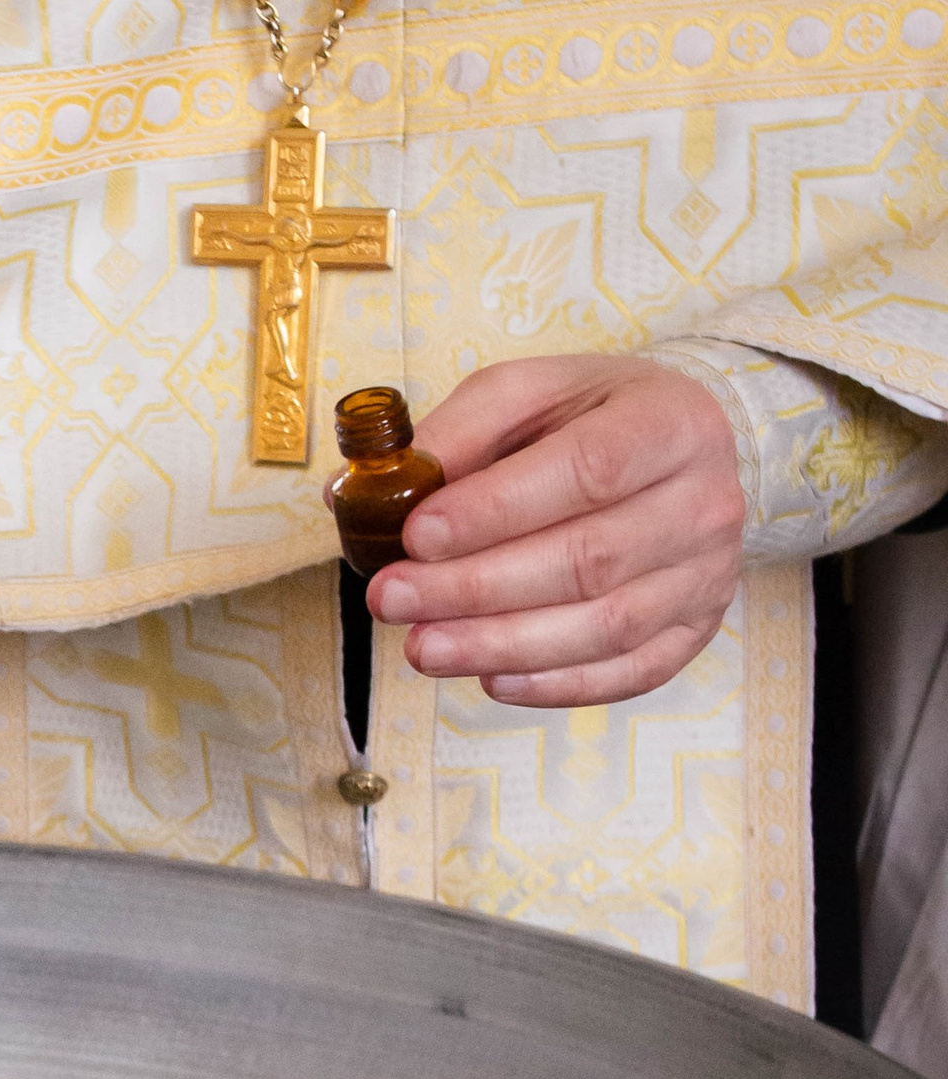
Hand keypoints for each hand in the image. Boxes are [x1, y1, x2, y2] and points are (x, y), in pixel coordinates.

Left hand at [369, 356, 745, 706]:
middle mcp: (704, 501)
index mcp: (669, 423)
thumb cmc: (591, 418)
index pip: (587, 471)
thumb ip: (458, 430)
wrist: (680, 451)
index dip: (496, 511)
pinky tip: (490, 679)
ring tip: (421, 648)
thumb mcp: (529, 393)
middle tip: (391, 599)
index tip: (416, 536)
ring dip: (501, 645)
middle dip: (475, 588)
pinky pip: (630, 671)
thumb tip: (371, 492)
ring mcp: (707, 572)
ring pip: (604, 626)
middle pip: (587, 560)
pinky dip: (556, 685)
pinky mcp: (696, 628)